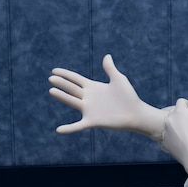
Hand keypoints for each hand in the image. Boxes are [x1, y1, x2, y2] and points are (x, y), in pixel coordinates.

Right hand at [48, 54, 166, 138]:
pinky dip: (69, 128)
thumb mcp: (119, 80)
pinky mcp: (93, 121)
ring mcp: (89, 109)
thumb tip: (107, 56)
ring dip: (62, 97)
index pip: (75, 79)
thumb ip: (110, 69)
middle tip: (51, 79)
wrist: (136, 113)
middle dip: (61, 83)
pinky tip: (59, 130)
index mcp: (93, 87)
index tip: (54, 70)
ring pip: (72, 102)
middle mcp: (88, 98)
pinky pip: (78, 126)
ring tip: (51, 91)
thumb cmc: (129, 96)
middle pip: (71, 89)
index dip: (65, 74)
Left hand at [162, 98, 187, 172]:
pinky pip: (170, 135)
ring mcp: (166, 131)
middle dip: (183, 115)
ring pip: (172, 124)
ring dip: (178, 126)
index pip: (182, 102)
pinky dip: (175, 137)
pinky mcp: (165, 142)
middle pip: (175, 112)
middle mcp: (169, 119)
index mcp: (178, 111)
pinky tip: (184, 141)